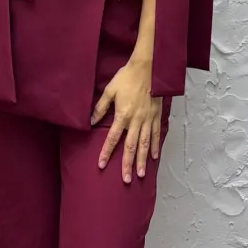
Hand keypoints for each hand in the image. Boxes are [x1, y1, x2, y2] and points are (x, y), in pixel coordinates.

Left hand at [91, 59, 162, 182]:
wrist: (149, 68)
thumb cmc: (127, 77)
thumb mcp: (110, 90)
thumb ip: (100, 107)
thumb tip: (90, 121)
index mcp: (122, 115)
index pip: (112, 138)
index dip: (106, 152)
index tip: (102, 165)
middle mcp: (136, 121)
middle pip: (130, 147)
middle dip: (127, 164)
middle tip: (125, 180)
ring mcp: (147, 120)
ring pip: (144, 144)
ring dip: (142, 160)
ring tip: (140, 174)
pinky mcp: (156, 116)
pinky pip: (156, 134)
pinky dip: (155, 146)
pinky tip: (154, 157)